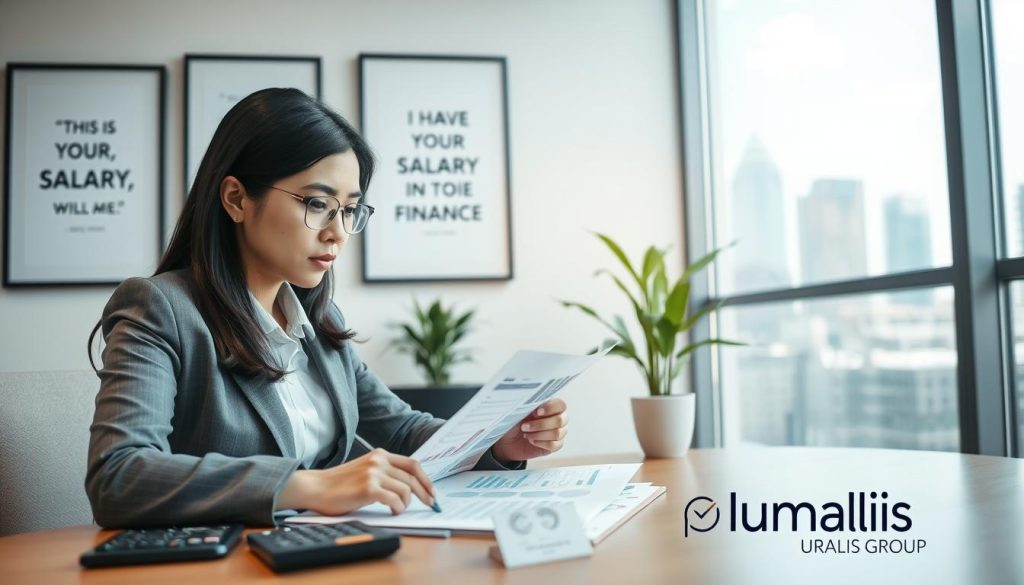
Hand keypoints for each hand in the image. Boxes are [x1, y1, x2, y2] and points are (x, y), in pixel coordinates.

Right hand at [277, 448, 436, 515]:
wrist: (314, 487)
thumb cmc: (338, 484)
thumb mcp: (365, 469)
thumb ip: (384, 472)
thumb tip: (410, 487)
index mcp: (380, 455)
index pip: (413, 464)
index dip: (426, 479)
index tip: (432, 491)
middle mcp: (379, 461)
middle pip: (413, 478)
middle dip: (425, 493)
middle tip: (430, 504)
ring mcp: (374, 473)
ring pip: (406, 490)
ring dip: (406, 503)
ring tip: (398, 509)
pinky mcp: (368, 488)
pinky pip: (395, 500)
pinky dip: (398, 509)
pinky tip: (392, 512)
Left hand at [491, 398, 568, 461]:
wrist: (508, 439)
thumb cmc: (514, 422)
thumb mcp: (519, 411)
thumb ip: (530, 405)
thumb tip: (536, 404)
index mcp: (550, 406)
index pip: (561, 405)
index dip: (551, 408)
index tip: (537, 412)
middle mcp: (557, 418)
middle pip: (560, 420)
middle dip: (541, 424)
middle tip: (525, 426)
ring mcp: (558, 432)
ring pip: (557, 434)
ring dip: (539, 434)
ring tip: (526, 434)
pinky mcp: (555, 445)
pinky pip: (554, 445)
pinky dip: (541, 443)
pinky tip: (532, 441)